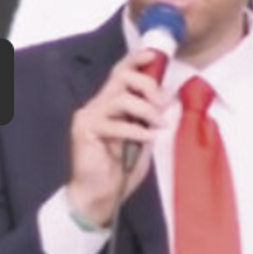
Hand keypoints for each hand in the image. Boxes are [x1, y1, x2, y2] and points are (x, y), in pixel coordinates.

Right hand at [65, 48, 172, 227]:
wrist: (98, 197)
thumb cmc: (119, 171)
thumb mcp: (142, 139)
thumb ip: (149, 119)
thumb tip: (167, 98)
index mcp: (108, 104)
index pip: (120, 73)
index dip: (136, 60)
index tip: (154, 56)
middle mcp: (96, 106)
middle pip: (121, 78)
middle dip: (147, 85)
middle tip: (162, 103)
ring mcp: (88, 117)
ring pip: (120, 97)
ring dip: (145, 108)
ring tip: (157, 124)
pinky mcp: (85, 132)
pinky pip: (114, 123)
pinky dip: (135, 129)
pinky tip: (147, 137)